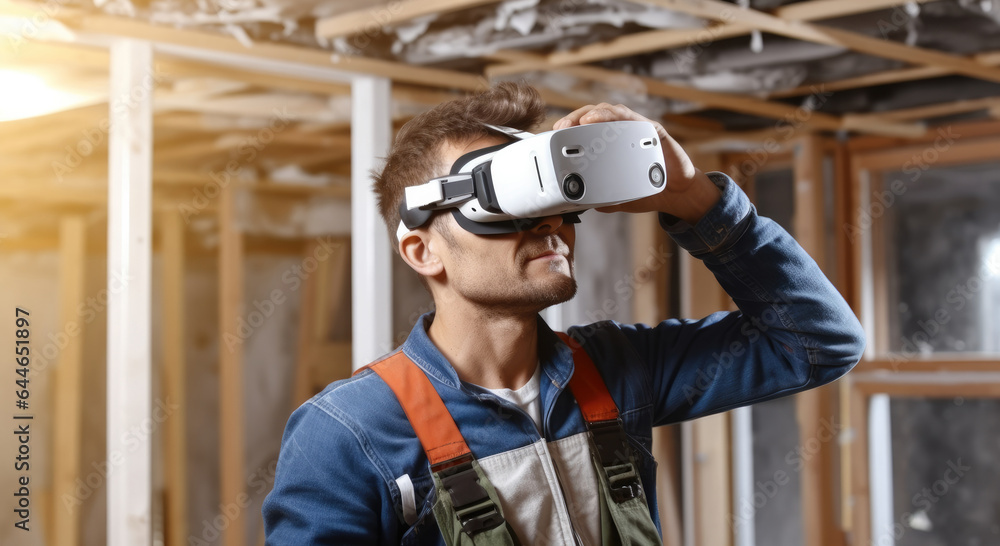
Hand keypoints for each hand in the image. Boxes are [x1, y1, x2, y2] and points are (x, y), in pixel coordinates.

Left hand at [553, 103, 720, 223]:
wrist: (677, 194)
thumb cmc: (647, 190)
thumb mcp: (615, 198)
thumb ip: (597, 196)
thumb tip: (575, 203)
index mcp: (611, 145)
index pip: (584, 129)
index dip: (567, 129)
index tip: (552, 135)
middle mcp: (622, 132)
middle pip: (592, 116)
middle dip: (573, 119)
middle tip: (560, 128)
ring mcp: (636, 128)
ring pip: (608, 111)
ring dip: (589, 113)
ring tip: (576, 122)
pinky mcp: (651, 129)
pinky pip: (629, 117)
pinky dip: (611, 115)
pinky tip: (598, 118)